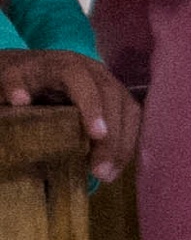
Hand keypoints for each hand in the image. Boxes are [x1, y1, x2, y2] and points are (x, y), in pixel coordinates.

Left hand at [0, 49, 140, 182]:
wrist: (29, 74)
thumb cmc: (17, 81)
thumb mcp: (6, 80)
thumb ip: (11, 85)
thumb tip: (20, 99)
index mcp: (65, 65)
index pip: (84, 81)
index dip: (93, 106)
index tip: (97, 135)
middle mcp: (94, 71)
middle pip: (113, 99)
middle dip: (113, 136)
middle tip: (101, 171)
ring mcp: (109, 85)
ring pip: (129, 111)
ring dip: (123, 145)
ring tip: (108, 175)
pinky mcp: (116, 101)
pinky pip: (130, 121)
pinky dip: (125, 145)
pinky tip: (115, 167)